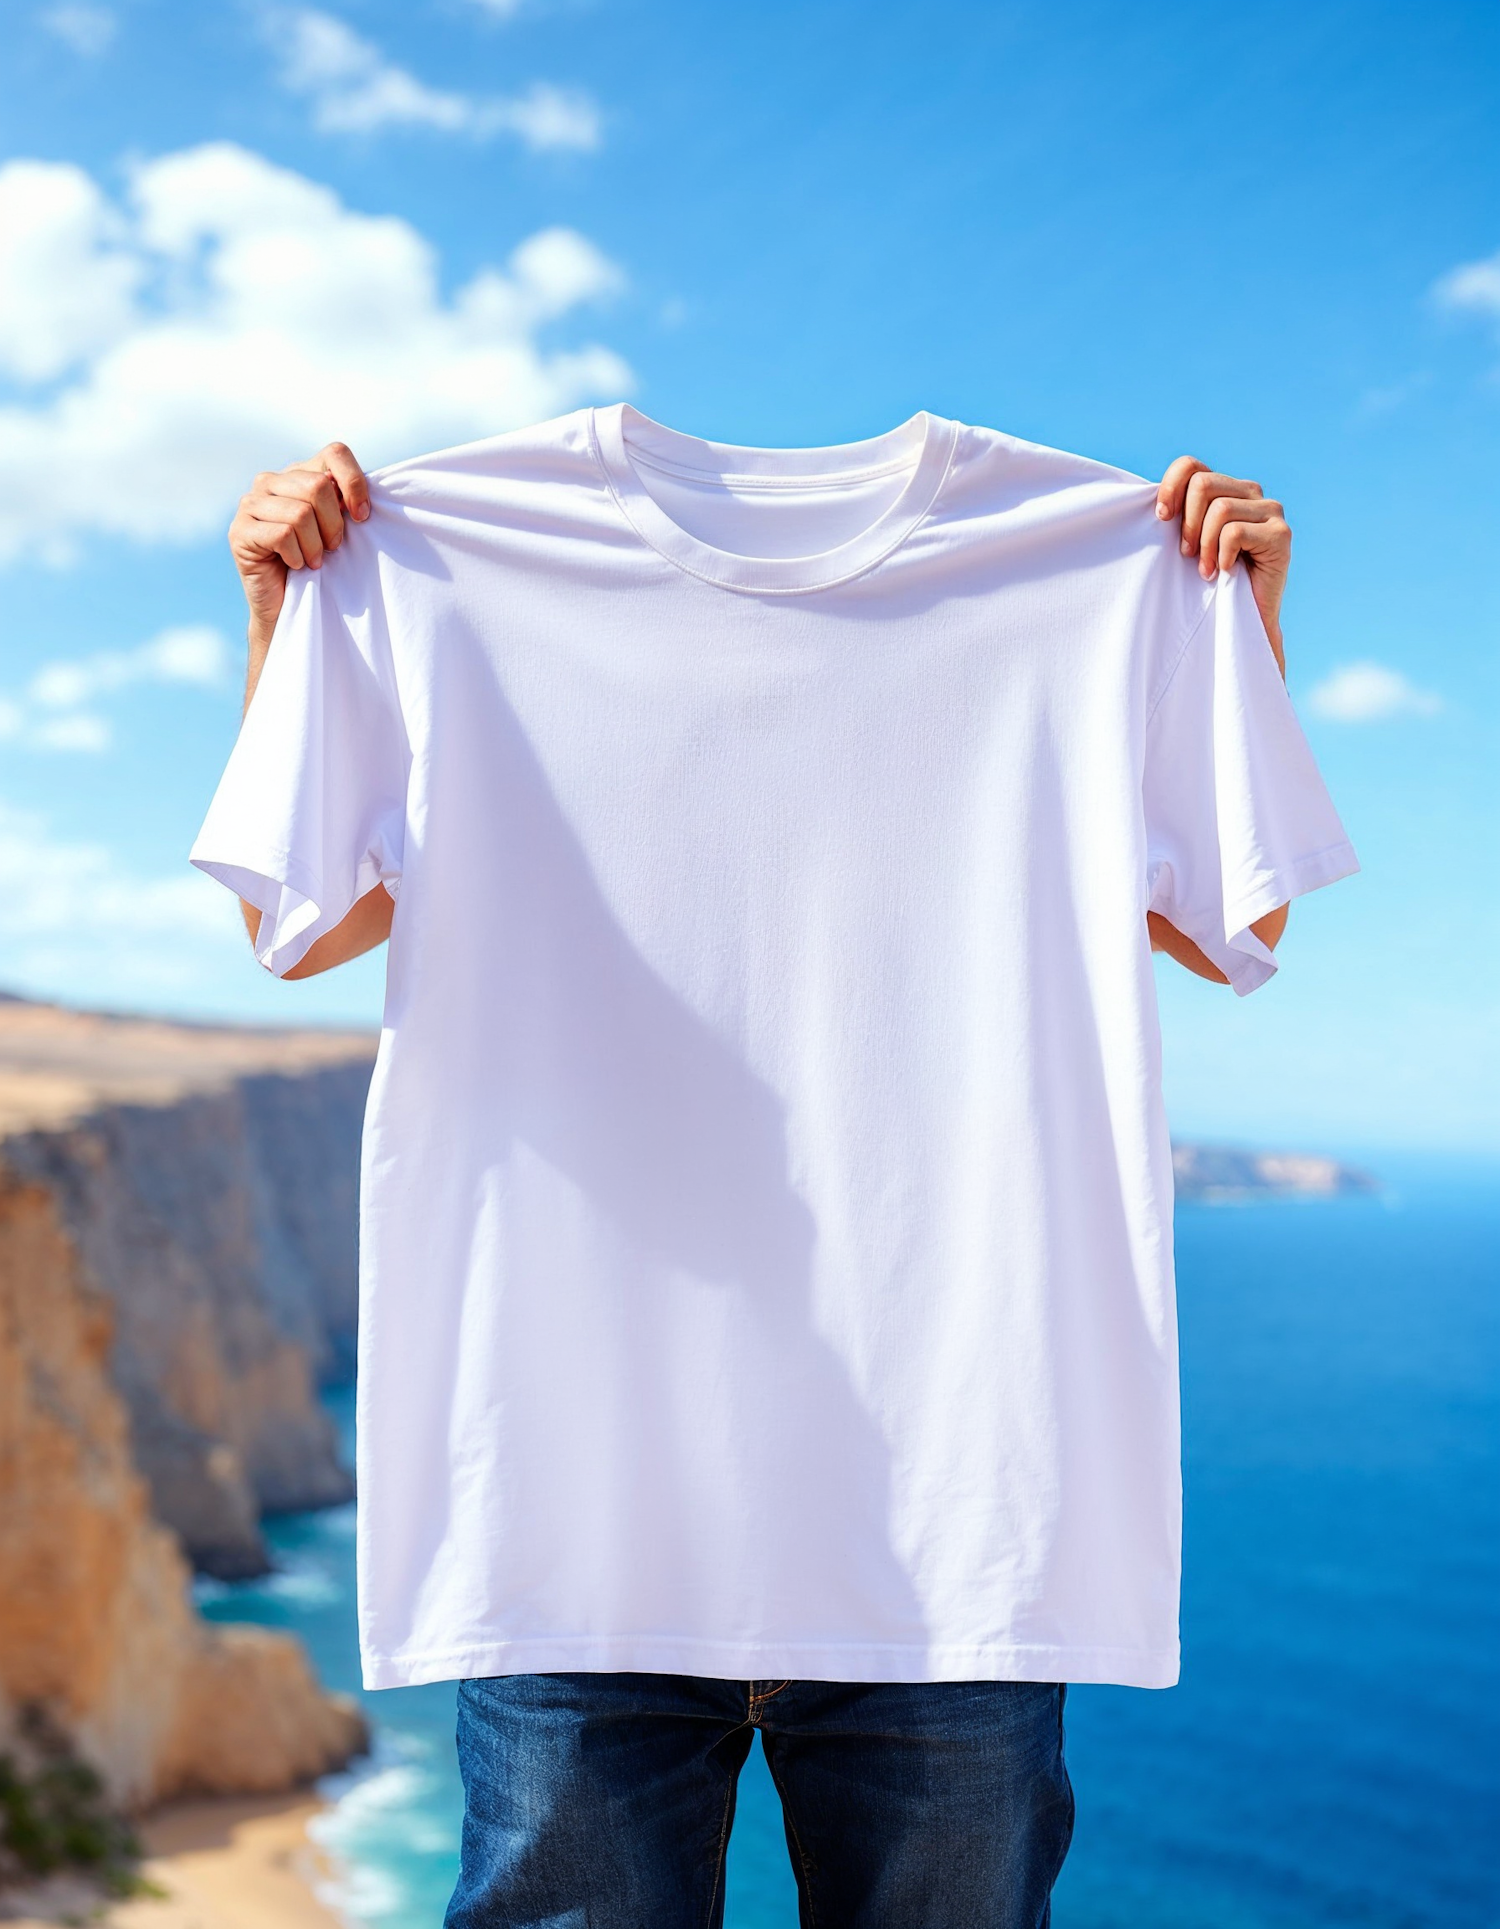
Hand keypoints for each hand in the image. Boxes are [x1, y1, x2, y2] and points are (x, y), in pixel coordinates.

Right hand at [228, 443, 369, 656]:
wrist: (289, 606)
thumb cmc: (319, 565)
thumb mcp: (339, 527)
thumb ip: (345, 501)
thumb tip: (363, 491)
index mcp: (298, 473)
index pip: (334, 453)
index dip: (355, 483)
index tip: (363, 517)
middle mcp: (270, 481)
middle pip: (318, 485)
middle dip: (334, 524)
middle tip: (332, 548)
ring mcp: (250, 503)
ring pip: (300, 512)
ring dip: (315, 546)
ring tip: (313, 560)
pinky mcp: (239, 530)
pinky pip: (282, 535)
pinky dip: (297, 556)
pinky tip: (295, 565)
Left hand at [1155, 457, 1289, 676]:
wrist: (1242, 619)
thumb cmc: (1208, 582)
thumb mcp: (1186, 542)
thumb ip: (1177, 516)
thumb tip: (1148, 498)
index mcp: (1226, 488)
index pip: (1191, 465)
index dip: (1170, 487)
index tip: (1160, 518)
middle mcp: (1251, 492)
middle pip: (1203, 483)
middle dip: (1187, 523)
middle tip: (1186, 555)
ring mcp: (1270, 510)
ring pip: (1220, 509)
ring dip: (1205, 545)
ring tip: (1205, 570)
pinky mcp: (1281, 534)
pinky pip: (1235, 533)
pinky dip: (1222, 556)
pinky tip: (1226, 572)